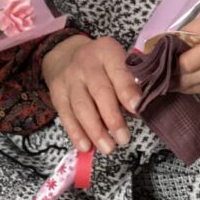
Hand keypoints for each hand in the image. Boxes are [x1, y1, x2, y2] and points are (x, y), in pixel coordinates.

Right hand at [41, 35, 141, 155]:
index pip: (118, 71)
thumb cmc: (102, 64)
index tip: (137, 108)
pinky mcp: (57, 94)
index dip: (127, 90)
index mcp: (107, 52)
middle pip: (99, 92)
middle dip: (112, 118)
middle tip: (124, 138)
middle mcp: (86, 63)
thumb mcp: (117, 62)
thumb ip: (130, 82)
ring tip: (108, 148)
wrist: (65, 54)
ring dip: (95, 130)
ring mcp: (69, 79)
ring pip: (82, 107)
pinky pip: (66, 116)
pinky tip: (86, 147)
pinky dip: (76, 133)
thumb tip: (143, 109)